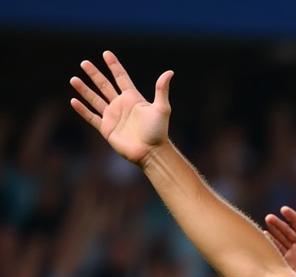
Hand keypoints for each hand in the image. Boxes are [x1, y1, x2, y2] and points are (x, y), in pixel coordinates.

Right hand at [70, 50, 172, 165]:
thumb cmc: (158, 132)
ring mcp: (113, 117)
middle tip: (84, 63)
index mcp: (133, 98)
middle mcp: (121, 106)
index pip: (121, 78)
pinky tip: (73, 101)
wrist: (151, 153)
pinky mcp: (107, 129)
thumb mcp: (161, 108)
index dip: (114, 66)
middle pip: (105, 86)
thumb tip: (170, 72)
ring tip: (73, 79)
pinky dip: (82, 109)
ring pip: (95, 99)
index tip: (106, 53)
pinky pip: (92, 117)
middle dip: (94, 74)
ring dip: (84, 89)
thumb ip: (161, 89)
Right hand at [264, 207, 295, 276]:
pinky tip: (264, 239)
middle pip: (287, 231)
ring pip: (280, 240)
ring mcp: (292, 256)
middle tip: (269, 218)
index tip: (283, 210)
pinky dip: (270, 246)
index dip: (291, 217)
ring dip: (272, 233)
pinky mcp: (286, 265)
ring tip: (264, 227)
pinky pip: (276, 253)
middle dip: (278, 224)